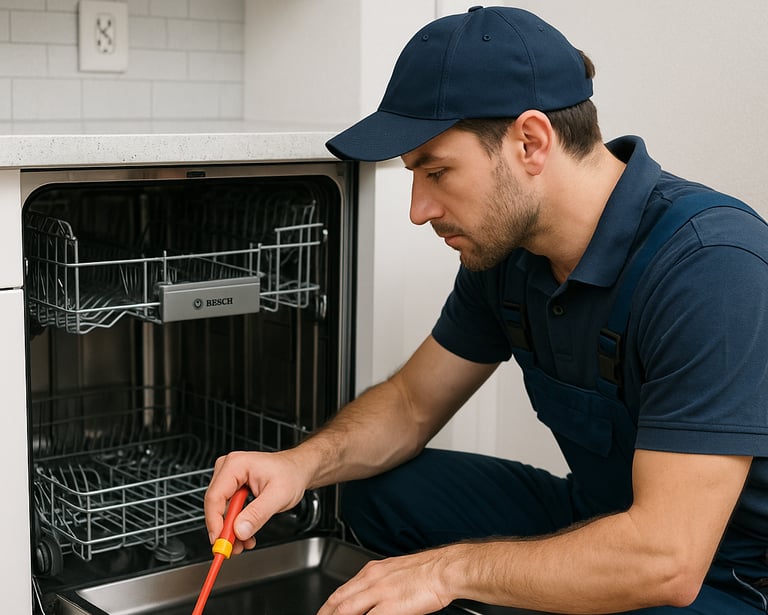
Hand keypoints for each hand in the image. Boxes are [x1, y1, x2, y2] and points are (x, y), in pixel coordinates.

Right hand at [204, 450, 308, 553]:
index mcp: (236, 465)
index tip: (220, 542)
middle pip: (215, 505)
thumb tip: (239, 530)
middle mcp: (228, 469)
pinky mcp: (232, 487)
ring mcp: (229, 478)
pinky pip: (228, 510)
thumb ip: (258, 514)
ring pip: (220, 510)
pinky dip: (235, 524)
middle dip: (224, 529)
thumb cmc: (291, 475)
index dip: (214, 522)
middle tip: (233, 548)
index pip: (215, 497)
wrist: (298, 471)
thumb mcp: (278, 496)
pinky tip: (245, 535)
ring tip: (244, 543)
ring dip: (231, 529)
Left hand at [318, 548, 454, 614]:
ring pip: (346, 610)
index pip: (342, 590)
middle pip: (338, 601)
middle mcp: (371, 579)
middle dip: (325, 613)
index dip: (330, 605)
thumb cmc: (427, 571)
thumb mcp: (396, 571)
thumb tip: (370, 595)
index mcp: (372, 570)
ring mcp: (378, 593)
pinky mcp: (389, 607)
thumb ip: (379, 583)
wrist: (444, 569)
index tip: (325, 613)